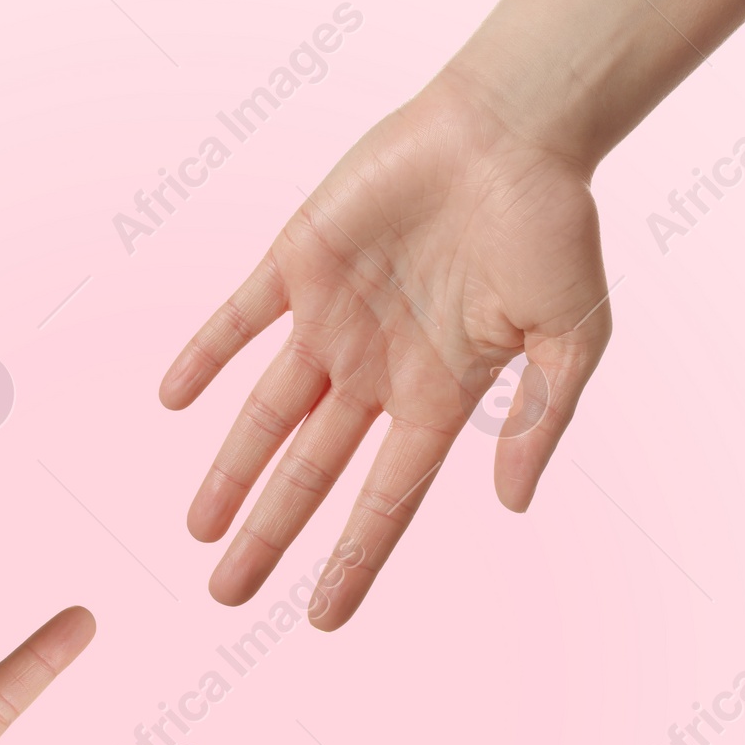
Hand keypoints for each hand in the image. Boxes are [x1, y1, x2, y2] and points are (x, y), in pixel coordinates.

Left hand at [161, 71, 612, 628]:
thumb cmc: (550, 228)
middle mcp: (376, 370)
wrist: (513, 124)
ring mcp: (334, 319)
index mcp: (437, 396)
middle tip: (224, 596)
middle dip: (269, 535)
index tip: (320, 620)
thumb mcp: (571, 338)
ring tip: (197, 530)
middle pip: (308, 472)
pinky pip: (240, 317)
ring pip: (266, 412)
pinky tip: (173, 400)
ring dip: (229, 470)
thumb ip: (538, 421)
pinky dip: (206, 356)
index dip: (352, 561)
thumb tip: (511, 505)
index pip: (383, 500)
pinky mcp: (299, 260)